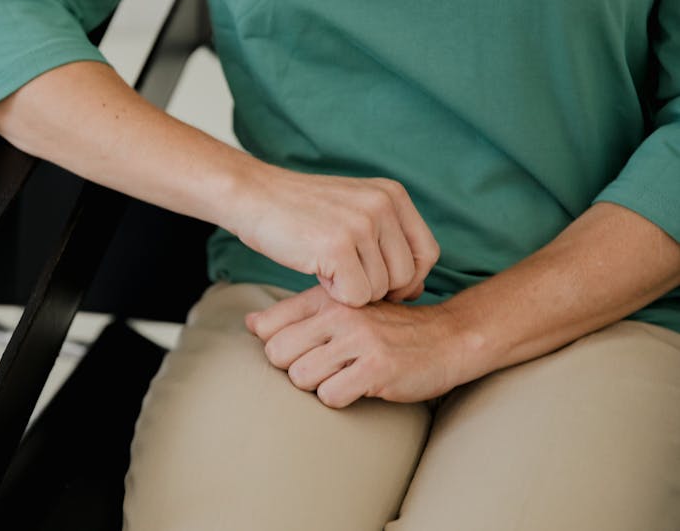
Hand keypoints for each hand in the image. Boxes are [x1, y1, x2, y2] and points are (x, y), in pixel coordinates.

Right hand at [231, 166, 438, 306]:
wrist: (253, 196)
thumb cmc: (301, 212)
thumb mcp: (355, 210)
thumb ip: (388, 240)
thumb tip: (419, 287)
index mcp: (393, 195)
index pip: (427, 253)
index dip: (410, 278)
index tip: (382, 284)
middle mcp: (383, 205)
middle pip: (406, 276)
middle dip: (378, 289)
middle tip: (346, 276)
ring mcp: (361, 224)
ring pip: (380, 290)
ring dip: (353, 290)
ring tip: (327, 266)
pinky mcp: (337, 246)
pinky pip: (356, 296)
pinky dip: (336, 294)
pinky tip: (317, 271)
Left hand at [245, 286, 466, 406]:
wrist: (448, 338)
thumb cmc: (387, 328)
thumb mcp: (342, 309)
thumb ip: (294, 315)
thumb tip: (249, 324)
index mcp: (326, 297)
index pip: (268, 326)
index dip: (277, 346)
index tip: (301, 350)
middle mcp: (340, 312)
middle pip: (277, 354)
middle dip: (294, 368)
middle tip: (324, 367)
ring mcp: (359, 339)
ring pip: (301, 377)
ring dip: (319, 385)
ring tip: (345, 374)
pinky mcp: (377, 367)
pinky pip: (330, 396)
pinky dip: (340, 399)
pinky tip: (360, 386)